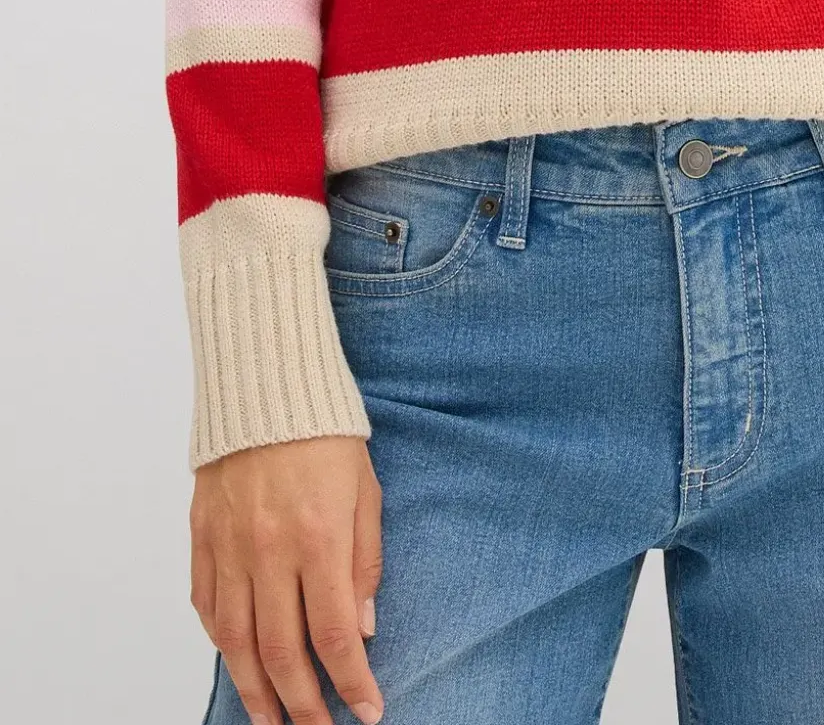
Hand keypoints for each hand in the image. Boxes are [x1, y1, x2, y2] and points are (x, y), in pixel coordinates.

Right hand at [189, 433, 383, 724]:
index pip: (334, 634)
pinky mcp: (202, 538)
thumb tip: (362, 629)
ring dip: (255, 690)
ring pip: (237, 642)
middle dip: (302, 704)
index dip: (350, 683)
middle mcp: (269, 551)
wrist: (266, 386)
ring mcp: (229, 547)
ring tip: (271, 720)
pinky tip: (238, 660)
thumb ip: (364, 563)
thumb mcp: (366, 493)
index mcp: (318, 537)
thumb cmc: (326, 435)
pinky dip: (221, 642)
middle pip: (282, 651)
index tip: (366, 711)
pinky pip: (207, 606)